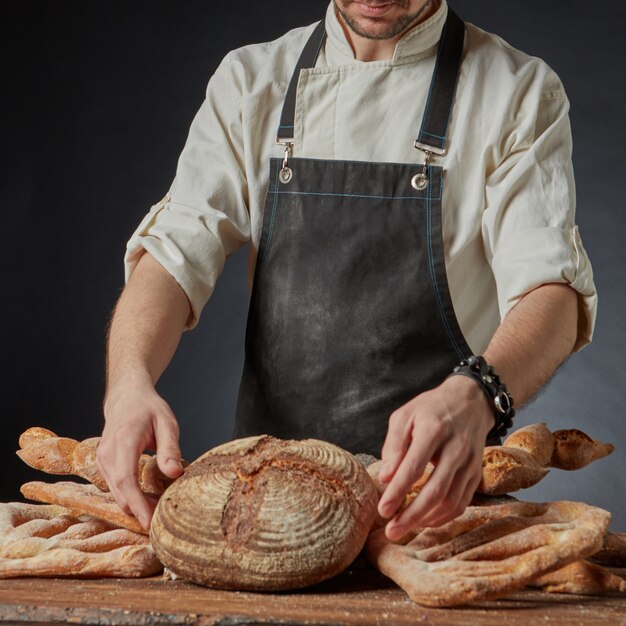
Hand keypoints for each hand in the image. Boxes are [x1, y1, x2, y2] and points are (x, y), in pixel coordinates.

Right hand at [97, 375, 182, 528]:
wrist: (126, 397)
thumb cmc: (149, 408)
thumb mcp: (167, 423)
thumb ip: (170, 448)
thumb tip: (174, 474)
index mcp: (124, 440)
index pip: (127, 479)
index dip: (137, 504)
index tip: (150, 523)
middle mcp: (107, 452)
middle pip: (120, 491)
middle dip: (139, 511)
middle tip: (162, 523)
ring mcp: (101, 459)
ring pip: (116, 493)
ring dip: (134, 506)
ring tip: (158, 513)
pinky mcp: (102, 464)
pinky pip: (114, 487)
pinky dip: (129, 497)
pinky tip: (147, 500)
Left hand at [376, 375, 493, 540]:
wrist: (470, 401)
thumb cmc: (430, 408)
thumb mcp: (405, 416)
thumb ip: (393, 445)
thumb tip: (385, 477)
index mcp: (433, 430)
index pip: (414, 467)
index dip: (397, 491)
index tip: (382, 510)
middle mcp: (456, 448)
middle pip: (435, 491)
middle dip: (412, 515)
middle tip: (391, 530)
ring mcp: (470, 463)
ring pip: (450, 501)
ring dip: (426, 520)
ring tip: (404, 528)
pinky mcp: (476, 473)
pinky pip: (462, 502)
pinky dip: (443, 517)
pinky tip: (425, 520)